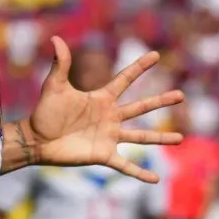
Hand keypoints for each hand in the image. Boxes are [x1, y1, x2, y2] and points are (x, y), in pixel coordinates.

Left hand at [26, 36, 183, 182]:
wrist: (37, 140)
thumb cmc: (45, 112)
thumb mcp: (54, 86)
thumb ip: (60, 64)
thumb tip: (55, 38)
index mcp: (102, 99)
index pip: (125, 79)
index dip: (139, 67)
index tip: (155, 55)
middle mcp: (110, 117)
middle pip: (141, 107)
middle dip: (161, 101)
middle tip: (181, 95)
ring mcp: (109, 137)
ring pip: (141, 137)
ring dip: (160, 138)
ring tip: (180, 138)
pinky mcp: (104, 155)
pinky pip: (126, 166)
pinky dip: (140, 173)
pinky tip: (155, 180)